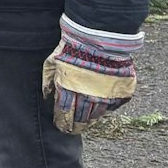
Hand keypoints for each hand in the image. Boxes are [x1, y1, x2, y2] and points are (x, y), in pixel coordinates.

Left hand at [43, 18, 140, 133]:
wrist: (99, 37)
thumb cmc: (72, 48)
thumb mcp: (52, 62)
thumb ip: (48, 81)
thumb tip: (46, 96)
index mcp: (69, 90)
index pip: (64, 114)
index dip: (62, 123)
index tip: (61, 127)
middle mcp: (88, 96)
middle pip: (81, 118)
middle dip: (75, 126)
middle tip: (73, 130)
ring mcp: (107, 95)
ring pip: (97, 115)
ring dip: (90, 119)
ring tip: (86, 122)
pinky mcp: (122, 91)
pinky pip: (114, 105)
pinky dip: (107, 107)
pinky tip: (101, 108)